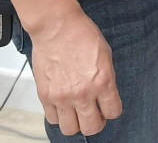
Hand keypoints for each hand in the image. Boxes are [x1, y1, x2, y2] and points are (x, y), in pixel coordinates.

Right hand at [28, 8, 120, 136]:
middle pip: (91, 127)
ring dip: (75, 123)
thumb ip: (106, 79)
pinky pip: (53, 119)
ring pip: (70, 129)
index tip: (109, 107)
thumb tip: (106, 95)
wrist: (57, 28)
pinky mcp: (45, 96)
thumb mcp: (106, 56)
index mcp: (103, 82)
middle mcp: (83, 94)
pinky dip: (59, 116)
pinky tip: (63, 105)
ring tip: (77, 112)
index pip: (113, 112)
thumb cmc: (83, 35)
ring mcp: (62, 97)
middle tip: (94, 114)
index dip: (112, 111)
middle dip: (96, 123)